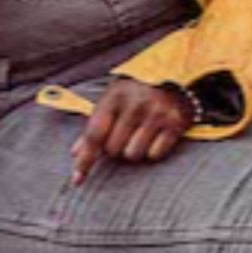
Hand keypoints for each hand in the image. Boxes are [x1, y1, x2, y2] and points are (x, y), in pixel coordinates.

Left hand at [70, 80, 195, 185]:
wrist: (175, 72)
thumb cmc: (136, 91)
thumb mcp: (112, 99)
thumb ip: (95, 125)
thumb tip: (75, 153)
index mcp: (114, 96)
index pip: (94, 134)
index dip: (85, 160)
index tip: (77, 181)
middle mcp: (135, 103)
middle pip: (113, 149)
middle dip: (116, 148)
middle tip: (125, 134)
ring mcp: (157, 113)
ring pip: (134, 155)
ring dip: (135, 150)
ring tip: (141, 133)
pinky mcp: (176, 122)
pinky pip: (155, 154)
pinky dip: (154, 150)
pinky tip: (157, 135)